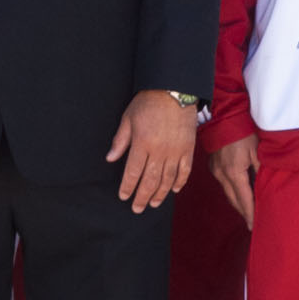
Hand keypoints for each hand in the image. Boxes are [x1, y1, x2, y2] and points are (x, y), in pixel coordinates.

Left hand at [107, 89, 197, 212]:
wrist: (175, 90)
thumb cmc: (147, 103)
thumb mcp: (128, 118)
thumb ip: (120, 141)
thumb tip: (110, 159)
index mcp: (142, 143)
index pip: (133, 172)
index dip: (128, 187)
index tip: (124, 197)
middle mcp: (160, 151)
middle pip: (150, 180)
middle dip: (142, 196)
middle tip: (137, 208)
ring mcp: (176, 151)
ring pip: (168, 179)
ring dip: (160, 194)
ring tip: (153, 203)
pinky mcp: (188, 149)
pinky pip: (185, 171)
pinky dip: (180, 182)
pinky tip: (174, 190)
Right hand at [209, 136, 257, 226]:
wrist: (224, 116)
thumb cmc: (243, 131)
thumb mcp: (257, 151)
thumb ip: (261, 171)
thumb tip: (266, 187)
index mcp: (234, 172)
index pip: (244, 199)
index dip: (250, 213)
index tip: (254, 226)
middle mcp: (221, 174)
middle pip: (233, 200)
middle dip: (243, 212)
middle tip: (252, 224)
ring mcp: (215, 170)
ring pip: (227, 193)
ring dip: (237, 203)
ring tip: (247, 213)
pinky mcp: (213, 165)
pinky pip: (223, 184)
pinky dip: (232, 192)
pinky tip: (239, 194)